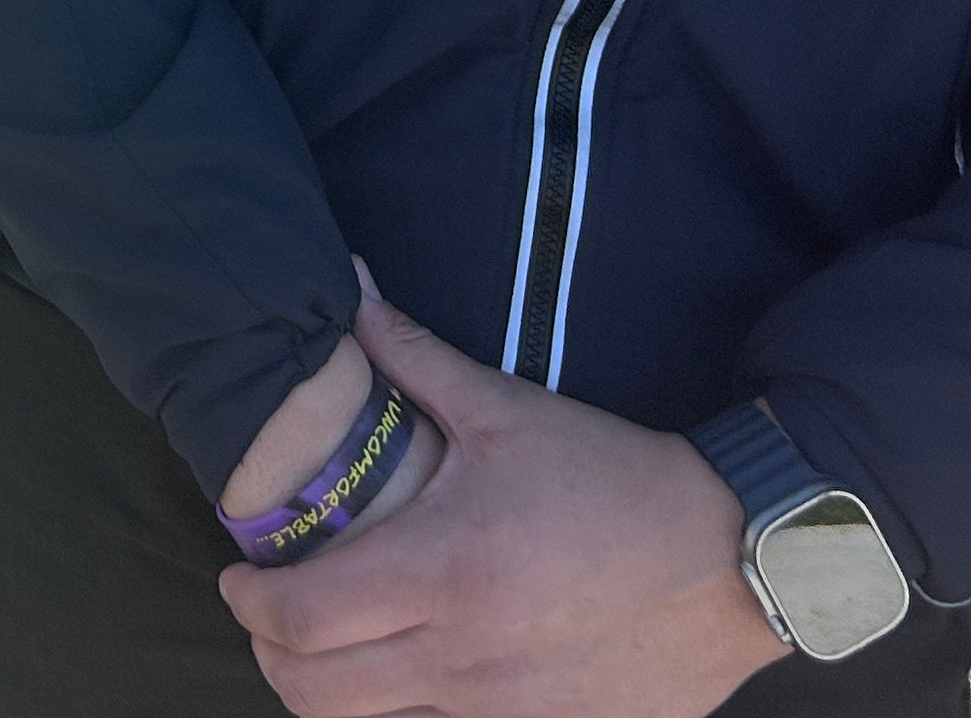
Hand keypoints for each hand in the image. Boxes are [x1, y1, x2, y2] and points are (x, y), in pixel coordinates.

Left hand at [218, 289, 783, 717]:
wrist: (732, 561)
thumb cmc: (615, 480)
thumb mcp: (510, 410)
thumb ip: (415, 358)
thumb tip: (350, 294)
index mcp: (446, 572)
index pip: (301, 617)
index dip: (248, 599)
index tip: (238, 571)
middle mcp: (463, 657)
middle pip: (311, 693)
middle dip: (268, 653)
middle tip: (267, 610)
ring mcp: (503, 712)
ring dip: (326, 692)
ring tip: (326, 644)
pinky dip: (397, 716)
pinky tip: (400, 673)